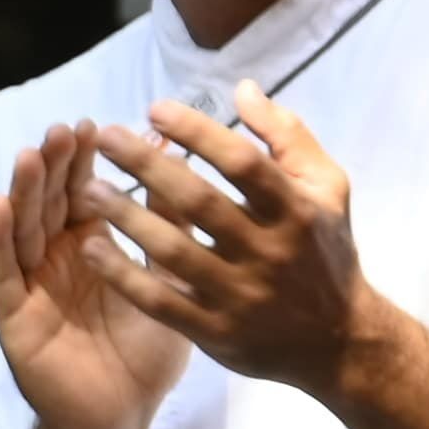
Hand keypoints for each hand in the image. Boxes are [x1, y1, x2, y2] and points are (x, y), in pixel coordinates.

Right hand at [0, 130, 187, 428]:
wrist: (122, 415)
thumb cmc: (145, 351)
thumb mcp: (166, 280)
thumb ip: (170, 227)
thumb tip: (184, 166)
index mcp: (92, 248)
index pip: (85, 194)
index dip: (88, 161)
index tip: (100, 124)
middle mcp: (56, 260)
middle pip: (52, 203)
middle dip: (58, 165)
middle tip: (68, 129)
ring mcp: (32, 285)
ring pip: (23, 228)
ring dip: (26, 190)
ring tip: (35, 153)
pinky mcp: (14, 315)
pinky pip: (0, 272)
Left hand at [80, 89, 397, 406]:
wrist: (339, 339)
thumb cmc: (325, 250)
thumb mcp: (327, 187)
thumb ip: (288, 136)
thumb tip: (244, 89)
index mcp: (298, 210)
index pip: (243, 163)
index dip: (199, 133)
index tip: (156, 110)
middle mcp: (270, 251)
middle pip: (201, 202)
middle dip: (149, 166)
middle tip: (107, 137)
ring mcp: (242, 295)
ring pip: (174, 251)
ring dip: (127, 217)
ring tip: (89, 189)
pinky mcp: (216, 331)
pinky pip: (160, 301)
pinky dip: (123, 274)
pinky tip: (93, 248)